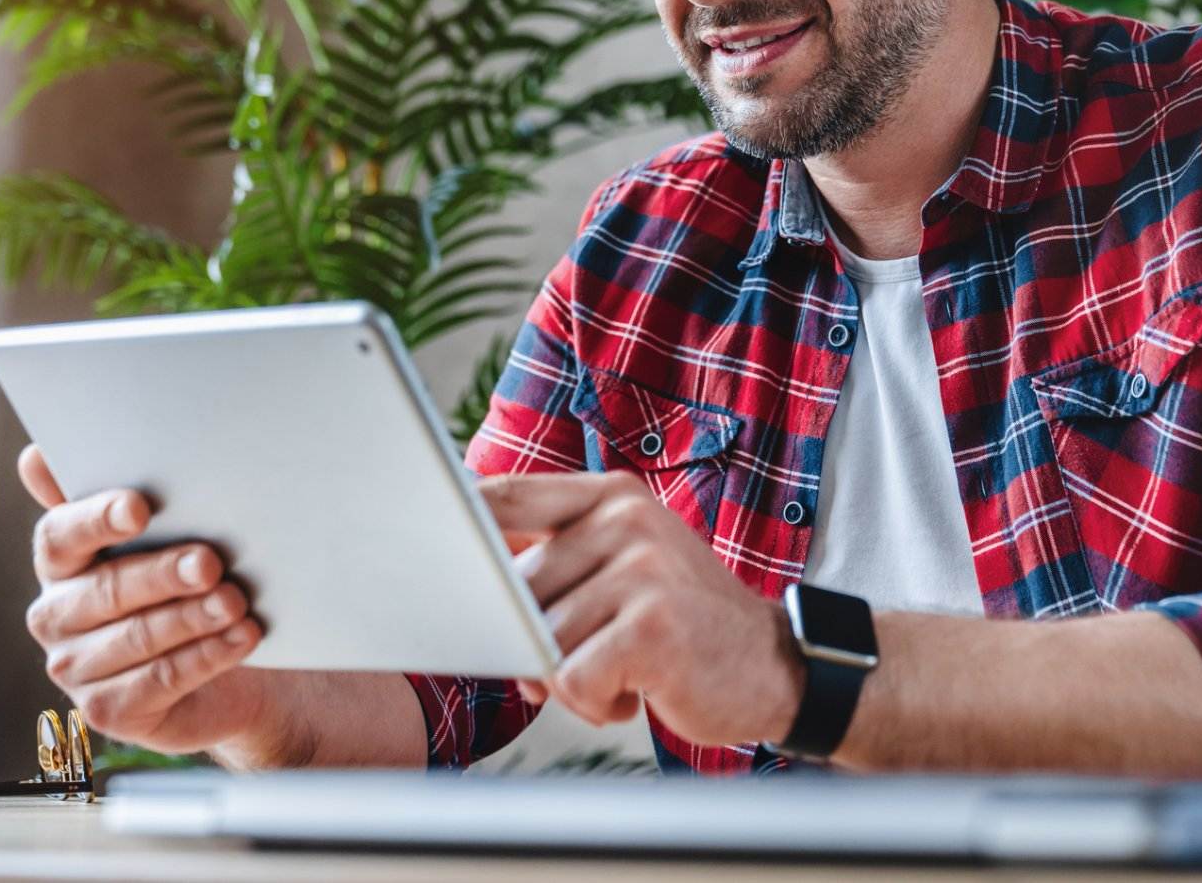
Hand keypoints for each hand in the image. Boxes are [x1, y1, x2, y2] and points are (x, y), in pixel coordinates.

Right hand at [17, 445, 299, 760]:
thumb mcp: (160, 536)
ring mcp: (77, 669)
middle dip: (163, 574)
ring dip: (192, 618)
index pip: (60, 536)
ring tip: (235, 601)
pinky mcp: (109, 712)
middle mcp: (56, 616)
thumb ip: (109, 498)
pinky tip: (241, 636)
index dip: (97, 519)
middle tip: (210, 562)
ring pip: (136, 638)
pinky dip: (206, 656)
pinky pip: (160, 681)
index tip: (139, 508)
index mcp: (59, 563)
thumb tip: (36, 457)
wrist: (225, 663)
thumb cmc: (184, 585)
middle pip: (106, 590)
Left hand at [481, 472, 803, 748]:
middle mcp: (627, 520)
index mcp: (613, 496)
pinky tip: (637, 693)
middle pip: (515, 589)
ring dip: (570, 681)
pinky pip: (572, 678)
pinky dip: (595, 704)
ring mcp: (642, 569)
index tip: (426, 549)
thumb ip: (557, 556)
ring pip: (542, 641)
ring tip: (622, 671)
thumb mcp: (628, 563)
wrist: (775, 665)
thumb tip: (465, 577)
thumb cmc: (684, 622)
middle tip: (587, 656)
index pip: (507, 495)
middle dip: (532, 641)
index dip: (459, 525)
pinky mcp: (651, 625)